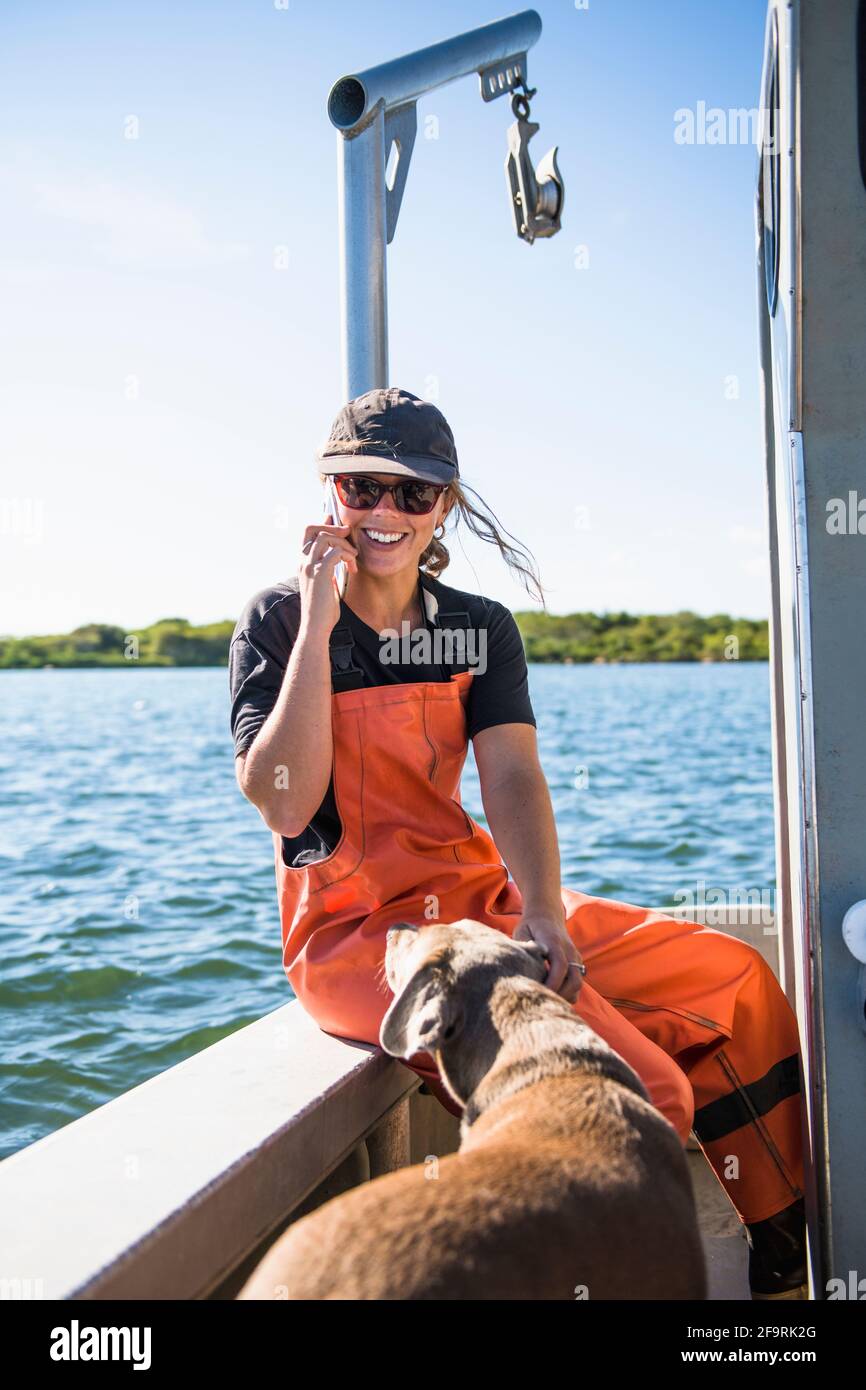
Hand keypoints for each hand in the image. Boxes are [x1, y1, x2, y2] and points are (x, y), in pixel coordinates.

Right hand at [297, 514, 358, 635]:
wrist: (315, 626)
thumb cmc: (321, 610)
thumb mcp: (324, 585)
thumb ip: (327, 570)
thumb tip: (336, 559)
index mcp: (302, 563)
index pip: (307, 534)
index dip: (321, 524)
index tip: (333, 520)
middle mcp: (302, 561)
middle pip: (313, 529)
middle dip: (332, 527)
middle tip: (347, 533)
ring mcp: (309, 566)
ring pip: (325, 537)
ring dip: (343, 543)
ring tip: (352, 557)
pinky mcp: (320, 573)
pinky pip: (335, 552)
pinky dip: (346, 555)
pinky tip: (351, 566)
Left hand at [513, 912, 584, 1003]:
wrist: (548, 914)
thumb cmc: (530, 926)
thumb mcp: (522, 931)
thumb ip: (524, 948)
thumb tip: (524, 967)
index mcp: (554, 942)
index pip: (560, 965)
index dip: (553, 982)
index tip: (540, 993)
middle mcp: (569, 951)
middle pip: (574, 979)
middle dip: (560, 995)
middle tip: (541, 1002)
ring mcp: (575, 958)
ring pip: (578, 984)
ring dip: (565, 996)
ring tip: (545, 1000)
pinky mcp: (577, 964)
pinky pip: (577, 983)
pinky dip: (568, 993)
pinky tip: (552, 995)